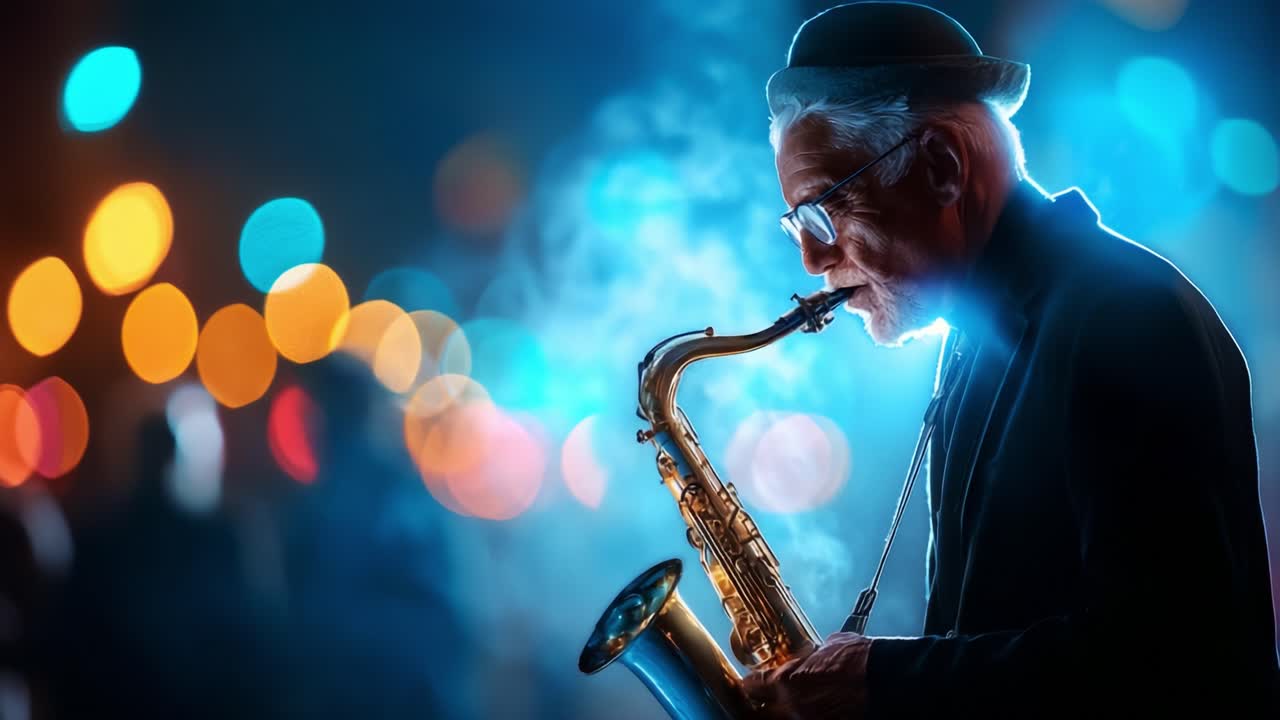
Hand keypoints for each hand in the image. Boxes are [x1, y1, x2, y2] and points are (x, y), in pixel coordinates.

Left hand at [742, 632, 871, 719]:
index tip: (751, 682)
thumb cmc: (859, 659)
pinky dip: (803, 717)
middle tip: (760, 703)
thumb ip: (810, 656)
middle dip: (757, 708)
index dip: (750, 684)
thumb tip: (808, 657)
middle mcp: (793, 708)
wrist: (886, 678)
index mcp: (787, 682)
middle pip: (758, 715)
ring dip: (781, 714)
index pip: (752, 686)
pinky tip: (812, 710)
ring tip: (786, 707)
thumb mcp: (828, 647)